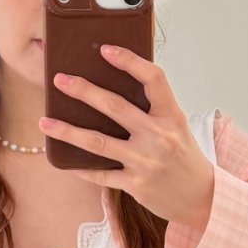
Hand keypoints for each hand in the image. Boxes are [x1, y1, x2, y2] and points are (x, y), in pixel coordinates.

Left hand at [40, 46, 214, 233]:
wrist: (202, 197)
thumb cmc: (184, 157)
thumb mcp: (176, 127)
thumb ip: (151, 110)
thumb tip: (110, 90)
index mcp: (171, 116)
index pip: (153, 79)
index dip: (129, 61)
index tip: (105, 50)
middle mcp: (158, 137)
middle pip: (115, 107)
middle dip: (83, 91)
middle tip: (59, 80)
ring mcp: (145, 162)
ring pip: (98, 142)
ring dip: (68, 131)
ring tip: (45, 122)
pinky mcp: (135, 185)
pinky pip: (101, 174)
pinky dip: (81, 168)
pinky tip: (64, 162)